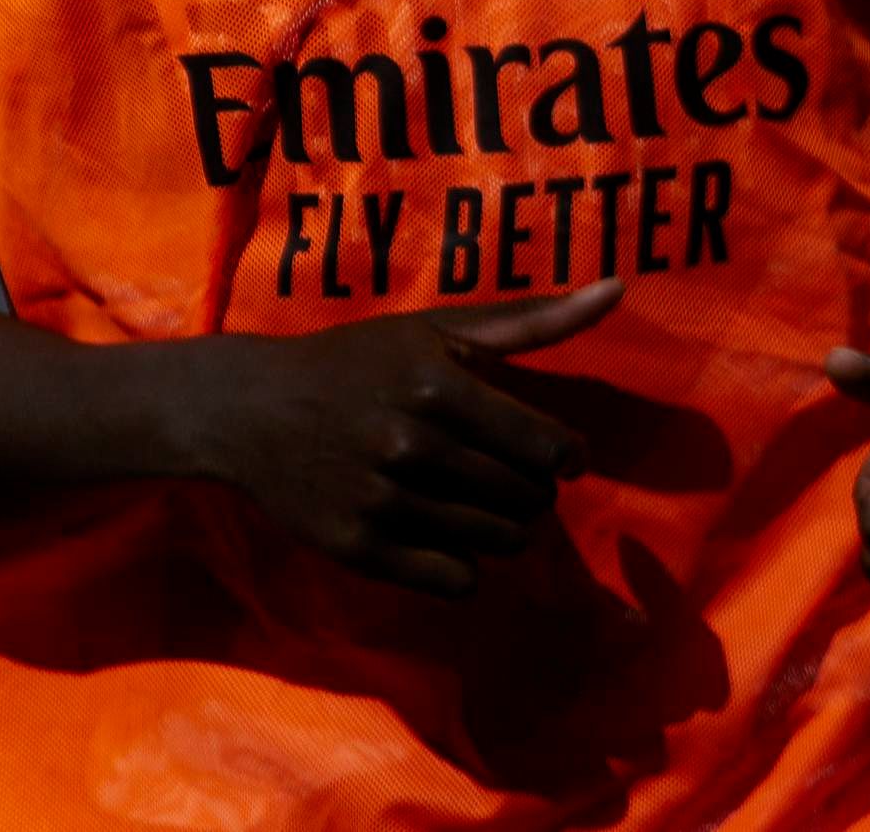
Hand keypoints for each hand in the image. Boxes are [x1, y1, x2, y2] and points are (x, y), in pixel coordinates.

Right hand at [167, 278, 621, 597]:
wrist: (250, 409)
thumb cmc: (357, 362)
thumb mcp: (437, 330)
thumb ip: (532, 319)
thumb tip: (619, 288)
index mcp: (438, 385)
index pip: (551, 450)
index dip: (565, 456)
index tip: (552, 452)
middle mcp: (412, 445)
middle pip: (529, 501)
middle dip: (531, 491)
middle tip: (501, 473)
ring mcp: (383, 502)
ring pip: (499, 544)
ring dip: (502, 528)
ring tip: (471, 499)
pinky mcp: (360, 550)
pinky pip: (457, 582)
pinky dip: (462, 565)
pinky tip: (437, 530)